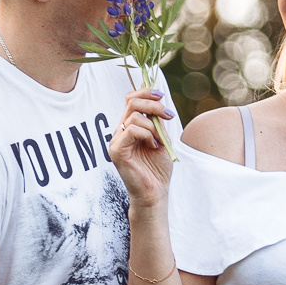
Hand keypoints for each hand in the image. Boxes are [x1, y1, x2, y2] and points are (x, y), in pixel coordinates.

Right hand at [107, 87, 175, 208]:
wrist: (155, 192)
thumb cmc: (158, 169)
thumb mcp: (162, 138)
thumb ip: (157, 121)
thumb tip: (158, 99)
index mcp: (129, 128)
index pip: (131, 100)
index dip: (145, 92)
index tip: (161, 96)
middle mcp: (120, 132)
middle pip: (132, 102)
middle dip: (153, 105)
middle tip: (168, 116)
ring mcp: (116, 141)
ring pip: (135, 117)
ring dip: (154, 127)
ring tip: (159, 141)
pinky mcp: (116, 150)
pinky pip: (132, 130)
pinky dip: (148, 135)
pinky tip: (153, 147)